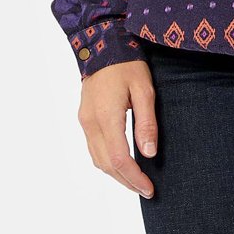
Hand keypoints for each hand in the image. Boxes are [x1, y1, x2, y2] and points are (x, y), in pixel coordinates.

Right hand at [77, 59, 158, 197]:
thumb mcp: (144, 88)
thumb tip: (149, 153)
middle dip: (126, 181)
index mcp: (106, 116)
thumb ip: (146, 121)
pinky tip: (120, 162)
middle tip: (146, 189)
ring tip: (135, 180)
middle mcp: (90, 122)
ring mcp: (84, 120)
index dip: (134, 177)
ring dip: (115, 174)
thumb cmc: (127, 63)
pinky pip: (93, 148)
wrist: (103, 44)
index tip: (149, 188)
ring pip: (97, 159)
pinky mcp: (84, 117)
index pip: (118, 158)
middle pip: (106, 164)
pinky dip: (107, 161)